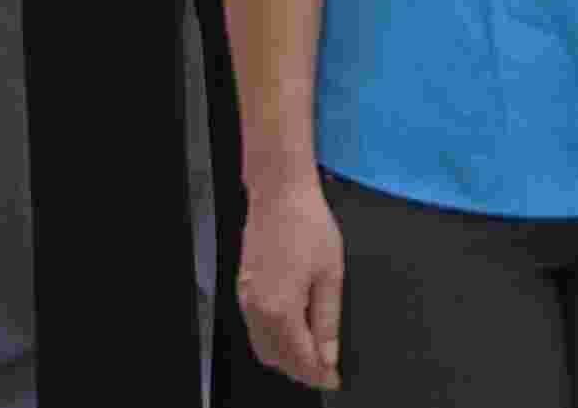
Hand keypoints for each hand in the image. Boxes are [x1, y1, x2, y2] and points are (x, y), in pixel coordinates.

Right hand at [238, 176, 344, 390]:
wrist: (278, 195)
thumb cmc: (310, 228)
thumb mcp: (330, 274)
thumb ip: (327, 319)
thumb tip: (328, 355)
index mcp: (279, 309)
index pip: (299, 356)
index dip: (318, 373)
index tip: (335, 382)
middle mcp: (256, 310)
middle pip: (276, 357)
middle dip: (300, 370)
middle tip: (326, 373)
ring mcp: (245, 301)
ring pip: (262, 346)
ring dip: (285, 358)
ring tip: (313, 358)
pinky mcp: (243, 290)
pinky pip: (256, 329)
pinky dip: (273, 341)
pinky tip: (294, 335)